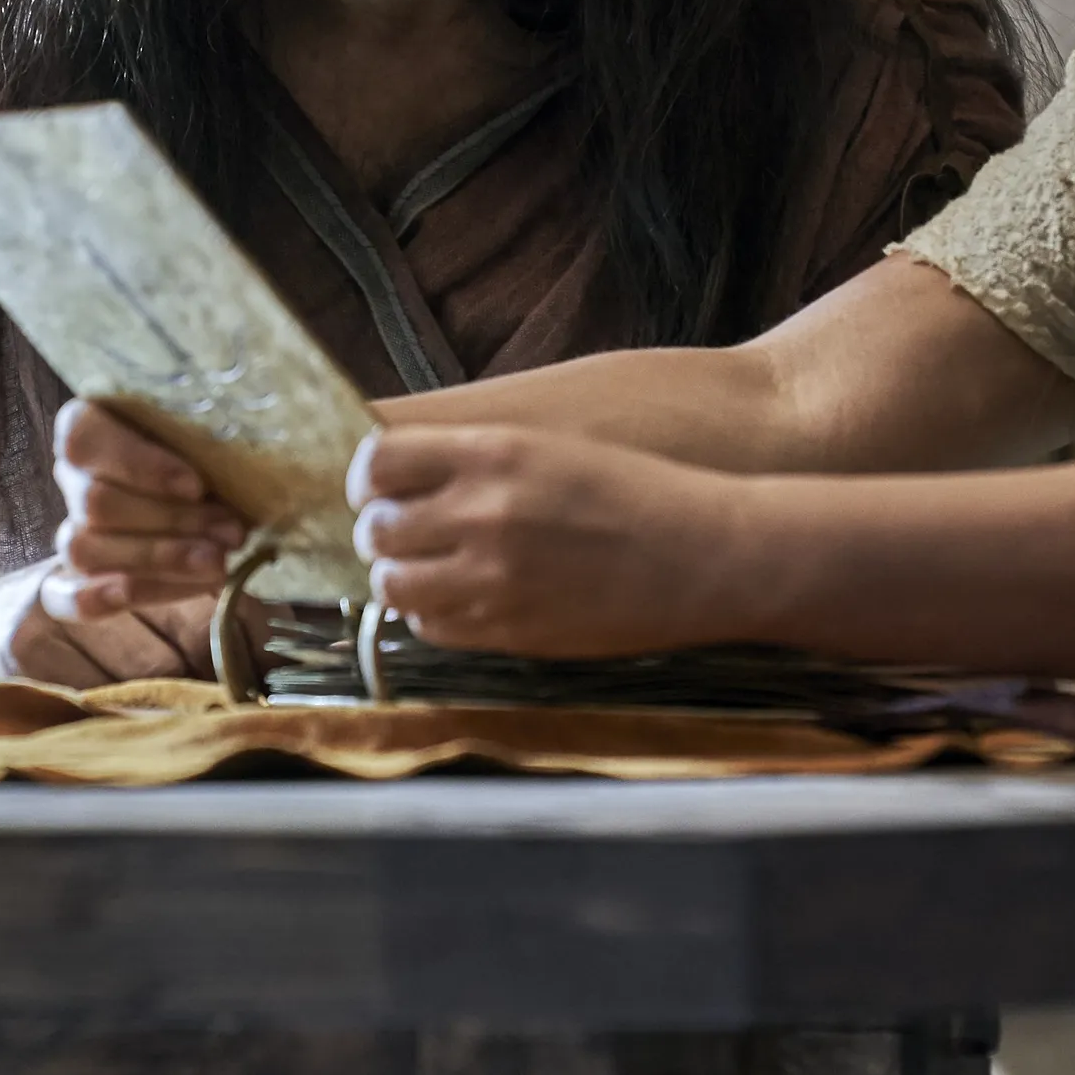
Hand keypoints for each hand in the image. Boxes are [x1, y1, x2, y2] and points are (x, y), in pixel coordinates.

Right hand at [45, 399, 248, 621]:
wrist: (219, 515)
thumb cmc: (215, 466)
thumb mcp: (212, 443)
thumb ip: (208, 443)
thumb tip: (237, 468)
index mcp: (90, 426)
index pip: (83, 438)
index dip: (138, 465)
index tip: (195, 486)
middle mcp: (74, 478)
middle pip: (95, 502)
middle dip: (171, 521)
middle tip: (230, 533)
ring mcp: (71, 531)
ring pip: (84, 550)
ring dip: (156, 560)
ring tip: (217, 564)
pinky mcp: (73, 583)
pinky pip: (64, 598)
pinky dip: (98, 599)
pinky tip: (137, 595)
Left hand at [350, 424, 753, 657]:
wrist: (706, 553)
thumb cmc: (638, 492)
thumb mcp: (552, 445)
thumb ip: (476, 456)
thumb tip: (401, 470)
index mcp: (494, 452)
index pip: (377, 461)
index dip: (368, 479)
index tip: (379, 489)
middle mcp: (483, 512)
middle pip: (376, 528)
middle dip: (383, 531)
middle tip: (407, 533)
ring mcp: (493, 577)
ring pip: (393, 584)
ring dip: (403, 575)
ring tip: (432, 568)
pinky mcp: (509, 629)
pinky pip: (432, 627)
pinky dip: (434, 614)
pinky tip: (465, 598)